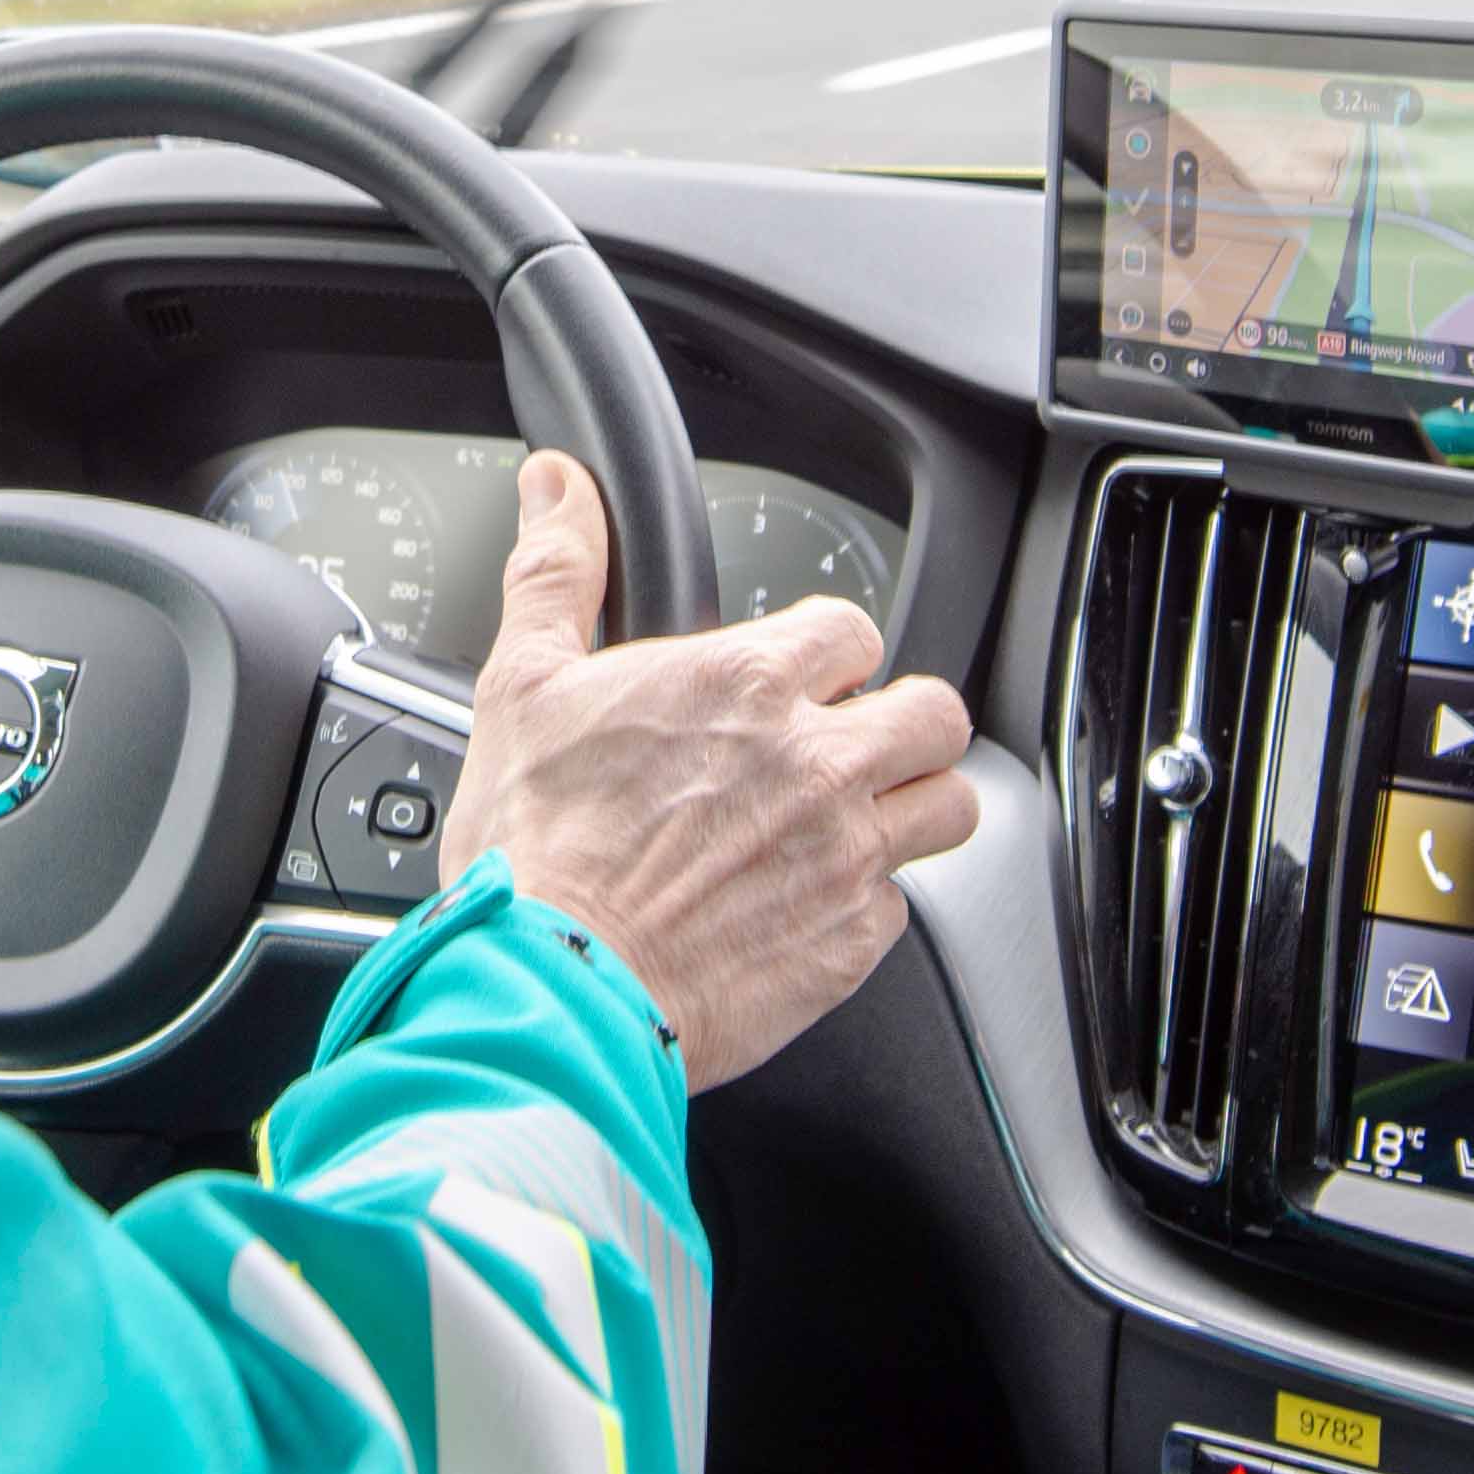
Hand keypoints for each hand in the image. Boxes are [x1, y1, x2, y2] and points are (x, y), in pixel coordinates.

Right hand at [440, 452, 977, 1086]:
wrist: (551, 985)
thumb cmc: (535, 847)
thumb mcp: (525, 685)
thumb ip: (558, 573)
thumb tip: (558, 488)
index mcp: (748, 684)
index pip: (852, 627)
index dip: (827, 653)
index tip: (798, 682)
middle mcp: (818, 761)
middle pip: (933, 712)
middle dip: (899, 723)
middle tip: (847, 749)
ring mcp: (846, 854)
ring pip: (949, 806)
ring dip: (911, 806)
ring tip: (855, 823)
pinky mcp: (850, 944)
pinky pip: (900, 907)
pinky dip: (863, 906)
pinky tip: (805, 908)